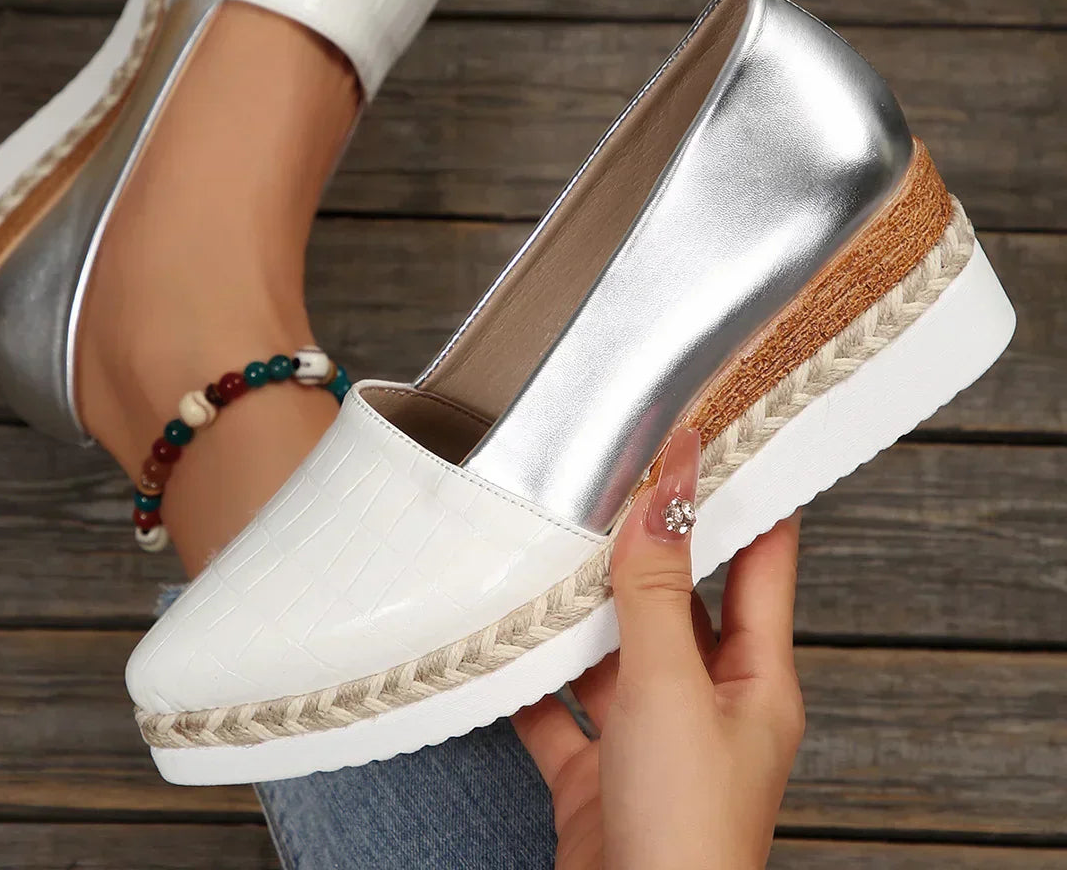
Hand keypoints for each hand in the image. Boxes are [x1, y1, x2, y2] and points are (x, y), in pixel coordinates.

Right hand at [513, 428, 804, 869]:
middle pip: (680, 601)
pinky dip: (533, 679)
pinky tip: (502, 645)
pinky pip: (563, 708)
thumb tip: (666, 494)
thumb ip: (660, 589)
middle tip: (605, 479)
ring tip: (544, 547)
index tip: (710, 434)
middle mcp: (710, 704)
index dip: (742, 494)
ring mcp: (652, 739)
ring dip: (578, 612)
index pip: (763, 560)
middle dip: (641, 546)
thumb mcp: (671, 687)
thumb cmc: (686, 832)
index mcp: (758, 679)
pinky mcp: (599, 773)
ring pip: (614, 651)